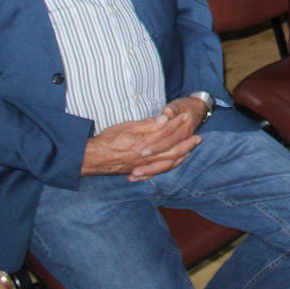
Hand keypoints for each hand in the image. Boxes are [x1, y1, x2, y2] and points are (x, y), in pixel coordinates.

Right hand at [80, 110, 201, 179]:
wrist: (92, 158)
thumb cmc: (107, 140)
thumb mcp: (126, 127)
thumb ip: (146, 125)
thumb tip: (164, 120)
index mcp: (143, 143)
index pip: (165, 132)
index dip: (176, 124)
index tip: (186, 116)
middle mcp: (145, 157)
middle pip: (171, 151)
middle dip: (186, 144)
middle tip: (197, 138)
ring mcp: (142, 166)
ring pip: (167, 163)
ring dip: (181, 156)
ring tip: (190, 150)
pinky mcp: (138, 171)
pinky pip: (158, 171)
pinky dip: (169, 167)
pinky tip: (174, 163)